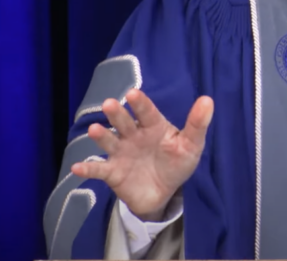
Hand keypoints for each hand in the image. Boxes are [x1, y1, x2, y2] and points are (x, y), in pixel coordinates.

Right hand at [71, 89, 213, 220]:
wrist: (163, 193)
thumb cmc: (176, 162)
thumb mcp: (191, 145)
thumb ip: (197, 124)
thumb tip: (208, 99)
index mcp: (153, 126)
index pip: (147, 112)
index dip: (140, 103)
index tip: (133, 93)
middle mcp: (133, 136)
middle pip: (124, 123)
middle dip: (117, 114)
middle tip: (110, 103)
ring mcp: (121, 153)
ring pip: (109, 142)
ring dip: (101, 136)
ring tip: (94, 130)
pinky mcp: (112, 173)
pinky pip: (98, 170)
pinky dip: (88, 169)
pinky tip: (77, 168)